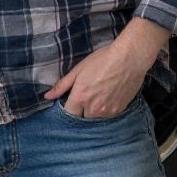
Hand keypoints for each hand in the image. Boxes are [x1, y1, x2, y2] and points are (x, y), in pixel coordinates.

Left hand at [43, 17, 168, 117]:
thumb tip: (47, 96)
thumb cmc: (102, 60)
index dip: (68, 108)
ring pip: (95, 116)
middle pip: (82, 117)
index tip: (69, 101)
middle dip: (81, 109)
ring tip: (98, 93)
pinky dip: (106, 109)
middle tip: (85, 95)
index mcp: (80, 98)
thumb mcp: (78, 70)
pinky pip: (108, 115)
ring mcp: (107, 111)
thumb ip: (62, 85)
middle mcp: (93, 108)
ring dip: (93, 110)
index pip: (68, 114)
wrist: (129, 59)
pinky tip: (108, 95)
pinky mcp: (119, 110)